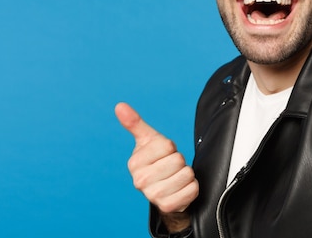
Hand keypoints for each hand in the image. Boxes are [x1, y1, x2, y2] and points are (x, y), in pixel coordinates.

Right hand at [115, 102, 198, 229]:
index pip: (168, 146)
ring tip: (175, 178)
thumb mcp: (148, 140)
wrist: (163, 191)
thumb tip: (119, 106)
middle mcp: (140, 181)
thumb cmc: (156, 161)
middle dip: (179, 162)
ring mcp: (153, 196)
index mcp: (134, 163)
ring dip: (186, 175)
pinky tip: (181, 189)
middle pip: (178, 160)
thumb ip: (135, 123)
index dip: (170, 148)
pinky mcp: (168, 206)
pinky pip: (192, 190)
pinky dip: (192, 188)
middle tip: (170, 168)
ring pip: (187, 174)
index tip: (163, 155)